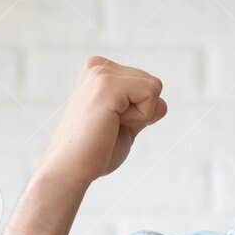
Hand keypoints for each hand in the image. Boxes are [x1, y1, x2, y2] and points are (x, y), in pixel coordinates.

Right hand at [36, 57, 167, 190]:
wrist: (71, 168)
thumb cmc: (96, 150)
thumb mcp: (127, 123)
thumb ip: (144, 109)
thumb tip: (163, 103)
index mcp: (99, 71)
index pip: (147, 85)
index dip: (140, 111)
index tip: (111, 123)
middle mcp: (98, 66)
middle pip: (153, 84)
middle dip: (142, 111)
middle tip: (111, 126)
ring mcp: (101, 73)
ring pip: (154, 88)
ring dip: (141, 115)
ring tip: (110, 124)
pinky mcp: (107, 85)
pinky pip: (151, 95)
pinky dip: (140, 117)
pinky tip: (112, 123)